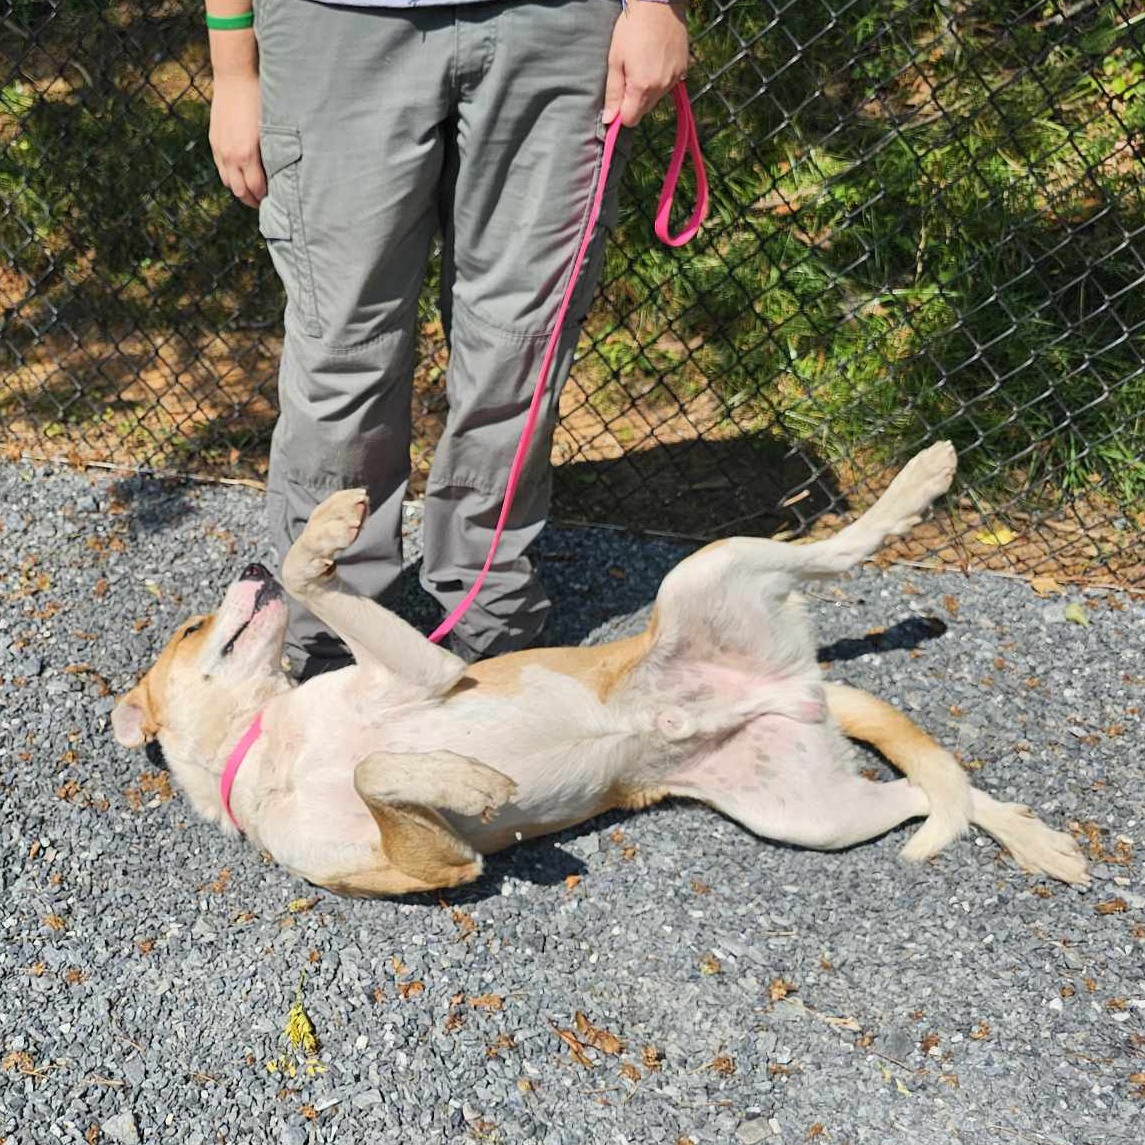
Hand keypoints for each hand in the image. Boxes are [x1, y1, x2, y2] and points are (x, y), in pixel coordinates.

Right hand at [209, 72, 265, 207]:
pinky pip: (221, 169)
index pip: (257, 190)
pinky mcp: (214, 141)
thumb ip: (272, 154)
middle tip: (265, 204)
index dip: (266, 199)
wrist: (235, 76)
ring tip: (253, 192)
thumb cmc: (260, 100)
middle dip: (253, 201)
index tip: (276, 201)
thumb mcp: (271, 130)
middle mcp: (231, 155)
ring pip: (228, 183)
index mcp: (247, 155)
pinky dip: (230, 177)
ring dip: (240, 191)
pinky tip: (240, 175)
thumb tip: (279, 175)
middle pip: (240, 192)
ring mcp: (220, 149)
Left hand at [603, 1, 688, 128]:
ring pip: (656, 99)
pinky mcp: (683, 70)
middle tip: (628, 75)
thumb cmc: (632, 29)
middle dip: (634, 101)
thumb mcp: (615, 60)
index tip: (617, 101)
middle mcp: (661, 88)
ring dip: (647, 90)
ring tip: (642, 64)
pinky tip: (655, 61)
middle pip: (644, 110)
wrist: (659, 4)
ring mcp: (674, 80)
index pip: (631, 120)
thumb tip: (609, 121)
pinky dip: (660, 80)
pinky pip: (668, 86)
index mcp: (642, 87)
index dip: (621, 114)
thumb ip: (613, 93)